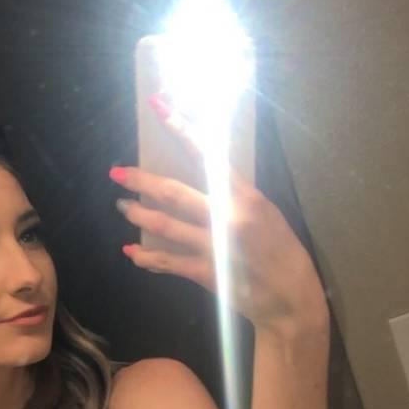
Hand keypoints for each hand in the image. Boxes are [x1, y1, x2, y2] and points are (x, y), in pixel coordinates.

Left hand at [111, 103, 327, 337]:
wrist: (291, 299)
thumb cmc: (282, 250)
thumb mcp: (266, 212)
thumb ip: (236, 196)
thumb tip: (207, 178)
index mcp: (246, 197)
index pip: (208, 156)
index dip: (182, 130)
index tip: (159, 109)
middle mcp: (227, 218)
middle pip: (174, 193)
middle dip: (141, 180)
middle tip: (117, 172)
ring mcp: (214, 246)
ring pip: (165, 225)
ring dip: (139, 214)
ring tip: (123, 206)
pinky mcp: (206, 272)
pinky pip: (168, 262)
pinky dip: (146, 256)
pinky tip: (132, 252)